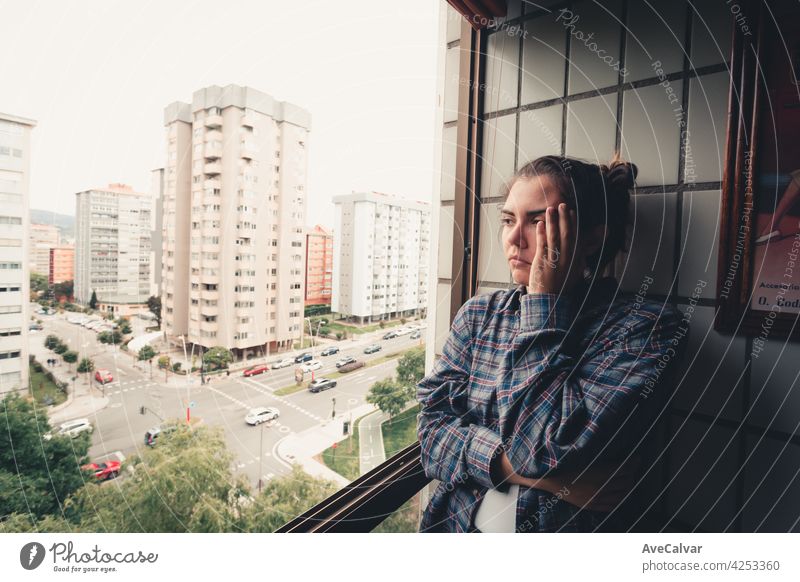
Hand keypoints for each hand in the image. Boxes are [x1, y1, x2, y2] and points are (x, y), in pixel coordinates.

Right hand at [523, 456, 641, 511]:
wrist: (549, 478)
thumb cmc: (565, 463)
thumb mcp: (583, 455)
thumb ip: (601, 455)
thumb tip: (615, 450)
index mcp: (601, 473)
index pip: (626, 468)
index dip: (634, 462)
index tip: (637, 457)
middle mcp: (602, 487)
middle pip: (626, 481)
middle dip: (632, 473)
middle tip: (633, 467)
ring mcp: (597, 498)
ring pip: (622, 495)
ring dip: (627, 486)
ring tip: (628, 479)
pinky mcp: (592, 505)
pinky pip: (613, 506)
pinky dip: (619, 499)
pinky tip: (619, 494)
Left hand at [527, 203, 583, 294]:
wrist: (550, 302)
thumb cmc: (560, 287)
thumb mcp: (574, 272)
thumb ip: (579, 259)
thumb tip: (583, 250)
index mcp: (575, 260)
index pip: (576, 237)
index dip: (573, 224)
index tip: (572, 212)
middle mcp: (567, 258)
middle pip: (567, 234)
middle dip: (564, 218)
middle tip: (562, 205)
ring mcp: (555, 260)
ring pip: (554, 236)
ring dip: (552, 222)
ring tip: (550, 209)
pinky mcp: (542, 262)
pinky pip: (542, 245)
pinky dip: (541, 233)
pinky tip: (539, 224)